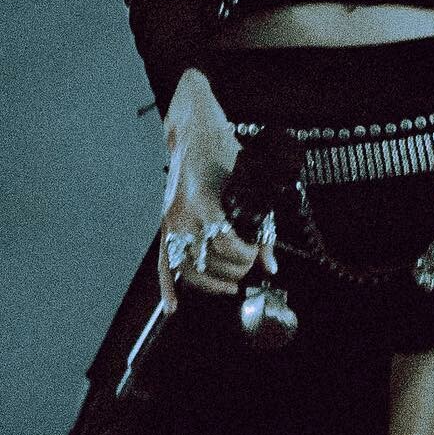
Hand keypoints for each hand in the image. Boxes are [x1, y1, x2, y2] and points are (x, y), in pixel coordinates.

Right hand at [157, 70, 278, 311]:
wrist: (191, 128)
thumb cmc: (223, 149)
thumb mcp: (250, 181)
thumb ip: (263, 226)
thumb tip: (271, 265)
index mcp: (204, 199)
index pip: (226, 243)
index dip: (246, 255)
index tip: (256, 253)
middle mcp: (182, 213)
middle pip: (208, 260)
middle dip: (233, 269)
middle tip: (249, 266)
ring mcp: (169, 220)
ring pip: (187, 268)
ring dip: (210, 283)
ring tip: (230, 284)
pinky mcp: (163, 224)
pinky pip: (162, 262)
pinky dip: (167, 286)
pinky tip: (174, 306)